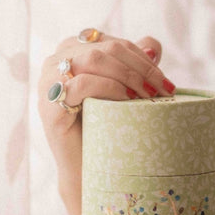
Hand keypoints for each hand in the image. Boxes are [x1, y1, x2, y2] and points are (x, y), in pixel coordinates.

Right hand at [37, 32, 174, 214]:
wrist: (86, 169)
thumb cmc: (104, 129)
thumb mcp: (123, 91)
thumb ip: (135, 64)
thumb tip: (153, 44)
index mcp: (72, 51)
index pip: (114, 44)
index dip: (143, 59)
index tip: (167, 83)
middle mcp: (56, 61)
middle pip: (105, 49)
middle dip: (140, 68)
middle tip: (164, 91)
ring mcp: (48, 81)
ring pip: (93, 60)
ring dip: (128, 76)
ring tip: (149, 96)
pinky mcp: (49, 105)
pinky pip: (81, 84)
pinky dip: (109, 88)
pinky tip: (127, 101)